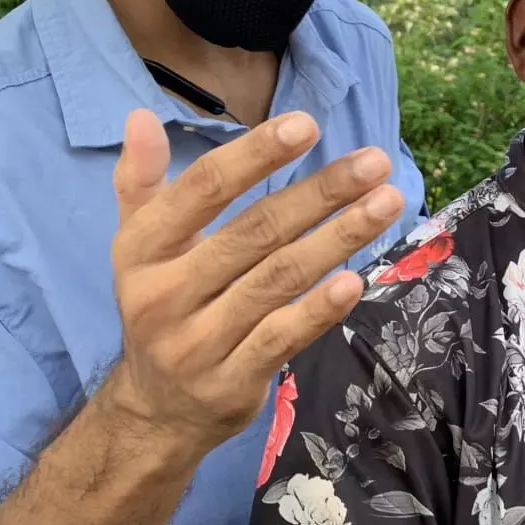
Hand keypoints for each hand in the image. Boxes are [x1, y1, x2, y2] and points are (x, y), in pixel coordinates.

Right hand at [99, 108, 403, 453]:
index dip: (256, 155)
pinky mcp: (233, 380)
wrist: (154, 409)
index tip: (307, 124)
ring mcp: (200, 341)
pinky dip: (319, 308)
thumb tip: (141, 115)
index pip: (204, 190)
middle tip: (374, 162)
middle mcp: (167, 293)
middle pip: (255, 232)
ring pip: (278, 280)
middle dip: (321, 193)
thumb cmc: (161, 305)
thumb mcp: (138, 245)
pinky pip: (283, 338)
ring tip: (387, 202)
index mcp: (143, 250)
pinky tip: (356, 279)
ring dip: (338, 239)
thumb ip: (141, 181)